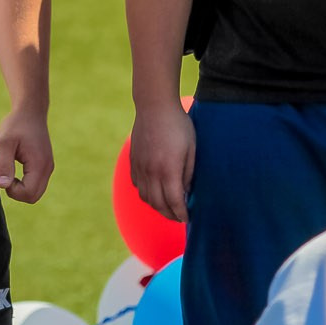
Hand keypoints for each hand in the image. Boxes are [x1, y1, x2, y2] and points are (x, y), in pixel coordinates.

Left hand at [0, 108, 53, 203]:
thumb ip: (4, 164)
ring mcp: (48, 167)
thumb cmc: (16, 124)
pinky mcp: (45, 165)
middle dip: (17, 192)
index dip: (13, 191)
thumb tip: (2, 186)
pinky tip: (15, 169)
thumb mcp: (5, 142)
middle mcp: (47, 168)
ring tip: (10, 171)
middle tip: (6, 174)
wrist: (30, 111)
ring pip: (36, 192)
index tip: (3, 175)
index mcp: (39, 164)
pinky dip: (26, 183)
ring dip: (21, 188)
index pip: (28, 194)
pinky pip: (37, 184)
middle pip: (33, 197)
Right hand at [129, 102, 195, 222]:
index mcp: (168, 169)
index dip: (181, 213)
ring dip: (157, 206)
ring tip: (167, 206)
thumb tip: (186, 192)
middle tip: (179, 216)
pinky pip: (137, 185)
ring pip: (146, 197)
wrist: (154, 106)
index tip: (187, 218)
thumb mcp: (191, 148)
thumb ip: (188, 173)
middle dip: (170, 214)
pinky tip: (154, 190)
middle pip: (158, 204)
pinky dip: (146, 193)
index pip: (174, 201)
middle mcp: (151, 171)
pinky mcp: (133, 161)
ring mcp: (140, 167)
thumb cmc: (178, 125)